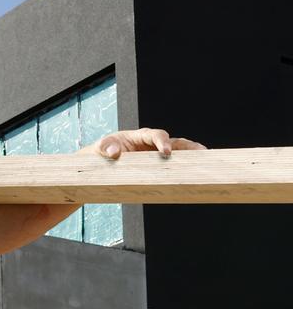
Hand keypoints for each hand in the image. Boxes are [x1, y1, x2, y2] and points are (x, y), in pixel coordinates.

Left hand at [85, 127, 206, 158]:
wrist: (104, 159)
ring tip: (205, 159)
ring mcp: (157, 153)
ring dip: (192, 154)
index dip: (162, 141)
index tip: (166, 152)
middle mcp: (152, 143)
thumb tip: (114, 152)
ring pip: (179, 151)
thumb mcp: (102, 147)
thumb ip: (106, 147)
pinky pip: (174, 164)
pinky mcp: (159, 164)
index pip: (155, 135)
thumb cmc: (104, 150)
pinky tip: (194, 173)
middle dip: (187, 146)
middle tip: (200, 152)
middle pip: (174, 141)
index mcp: (141, 136)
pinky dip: (184, 167)